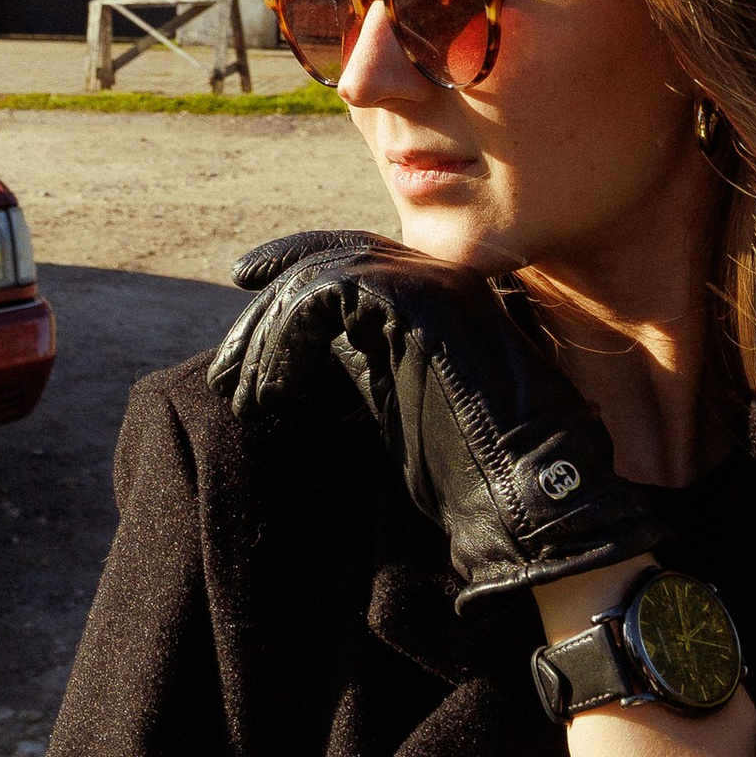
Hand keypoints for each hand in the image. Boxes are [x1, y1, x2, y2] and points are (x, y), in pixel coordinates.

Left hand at [211, 233, 653, 606]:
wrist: (532, 497)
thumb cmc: (474, 469)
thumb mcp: (403, 398)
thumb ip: (364, 360)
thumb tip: (301, 352)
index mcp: (439, 295)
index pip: (352, 259)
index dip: (291, 271)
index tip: (244, 304)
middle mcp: (439, 274)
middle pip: (329, 260)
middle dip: (267, 315)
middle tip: (224, 373)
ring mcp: (433, 281)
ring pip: (320, 276)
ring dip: (266, 336)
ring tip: (240, 394)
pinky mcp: (419, 301)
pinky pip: (324, 297)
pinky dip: (283, 341)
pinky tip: (269, 390)